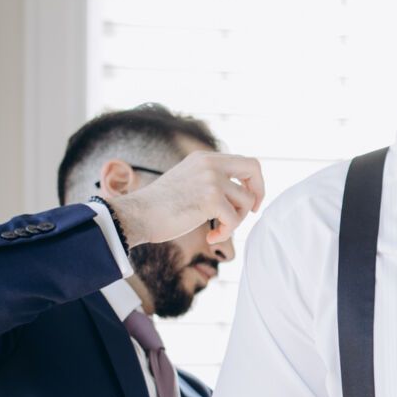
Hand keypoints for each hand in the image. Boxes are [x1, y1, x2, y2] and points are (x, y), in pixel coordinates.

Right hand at [108, 151, 264, 247]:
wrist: (138, 215)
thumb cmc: (161, 206)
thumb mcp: (188, 181)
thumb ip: (210, 180)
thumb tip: (238, 192)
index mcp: (205, 158)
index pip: (244, 162)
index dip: (254, 182)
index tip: (250, 200)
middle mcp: (210, 163)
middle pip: (254, 169)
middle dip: (258, 193)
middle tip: (251, 212)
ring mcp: (211, 179)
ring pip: (246, 201)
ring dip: (236, 221)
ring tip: (218, 229)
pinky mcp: (211, 199)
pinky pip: (234, 220)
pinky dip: (226, 233)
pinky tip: (211, 237)